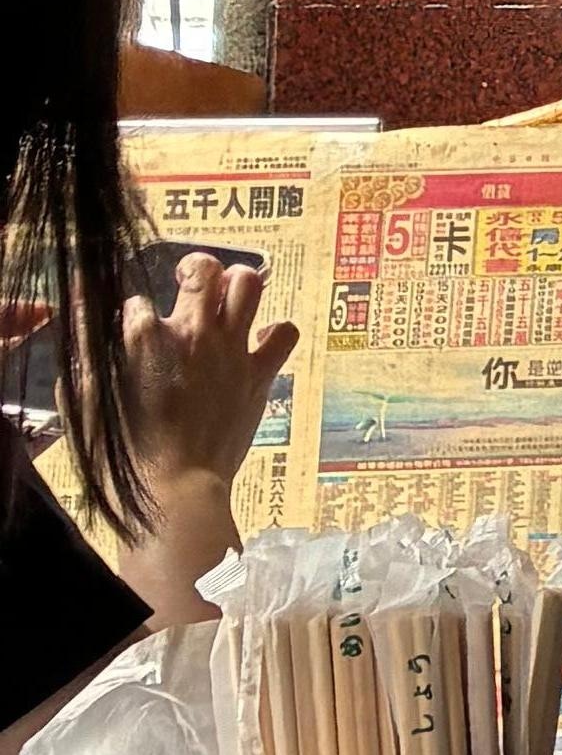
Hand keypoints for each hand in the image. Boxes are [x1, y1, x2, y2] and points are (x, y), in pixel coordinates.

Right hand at [114, 250, 296, 602]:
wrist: (175, 487)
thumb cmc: (125, 451)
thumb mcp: (88, 402)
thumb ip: (86, 361)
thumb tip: (81, 326)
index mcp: (145, 338)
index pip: (140, 301)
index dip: (137, 313)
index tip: (138, 330)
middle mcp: (193, 333)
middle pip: (204, 267)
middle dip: (195, 268)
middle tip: (189, 283)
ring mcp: (231, 350)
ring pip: (249, 283)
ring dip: (239, 284)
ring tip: (228, 298)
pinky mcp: (259, 374)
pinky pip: (285, 332)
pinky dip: (276, 332)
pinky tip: (260, 342)